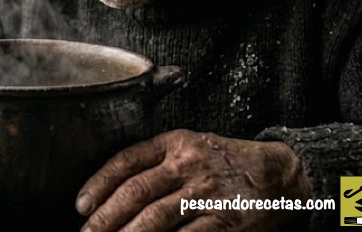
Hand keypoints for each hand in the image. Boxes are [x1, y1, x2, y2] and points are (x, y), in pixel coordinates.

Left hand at [76, 129, 309, 231]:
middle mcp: (188, 164)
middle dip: (105, 218)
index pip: (127, 161)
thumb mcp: (190, 146)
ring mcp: (207, 192)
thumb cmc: (226, 162)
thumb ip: (155, 163)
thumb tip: (113, 192)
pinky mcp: (224, 220)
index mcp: (175, 143)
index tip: (81, 205)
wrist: (280, 173)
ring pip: (156, 218)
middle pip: (136, 192)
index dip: (100, 184)